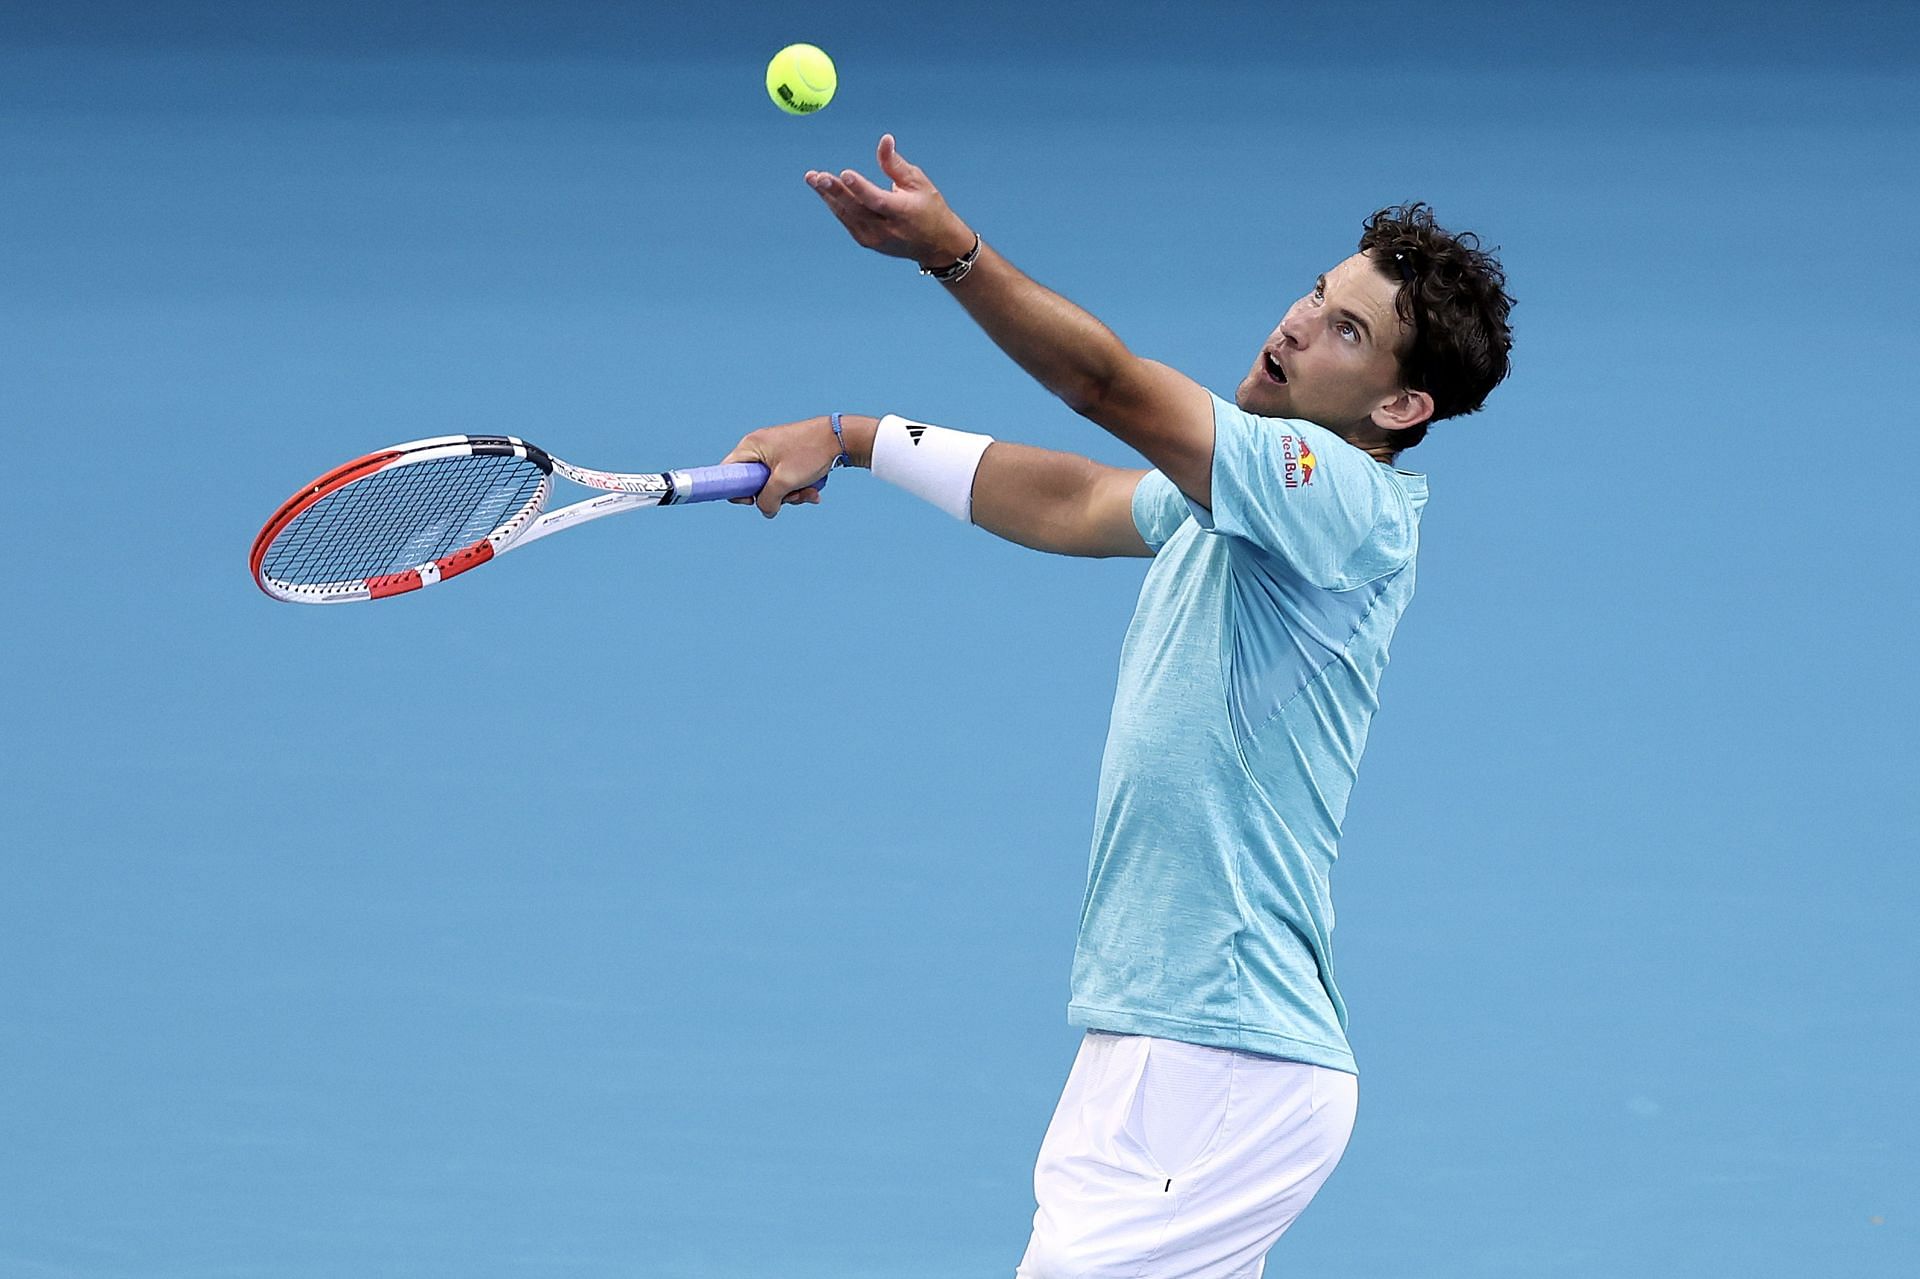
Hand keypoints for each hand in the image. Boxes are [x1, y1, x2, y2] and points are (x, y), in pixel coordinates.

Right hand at [721, 417, 840, 517]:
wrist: (840, 439)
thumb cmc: (810, 454)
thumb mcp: (784, 482)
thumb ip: (768, 501)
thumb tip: (767, 511)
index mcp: (750, 446)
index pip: (728, 473)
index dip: (737, 491)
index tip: (753, 500)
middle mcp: (758, 447)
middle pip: (753, 483)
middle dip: (774, 496)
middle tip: (790, 496)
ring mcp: (774, 452)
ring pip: (773, 485)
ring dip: (791, 494)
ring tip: (808, 491)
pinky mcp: (788, 457)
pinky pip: (785, 479)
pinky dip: (798, 487)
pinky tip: (814, 490)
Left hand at [805, 134, 977, 269]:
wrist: (935, 245)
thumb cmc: (928, 208)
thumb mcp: (918, 182)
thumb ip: (895, 163)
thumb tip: (884, 139)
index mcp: (903, 212)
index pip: (877, 201)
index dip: (860, 188)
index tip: (845, 173)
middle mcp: (886, 229)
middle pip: (856, 209)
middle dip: (835, 191)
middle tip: (817, 176)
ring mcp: (874, 238)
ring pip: (846, 215)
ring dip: (828, 196)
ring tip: (812, 178)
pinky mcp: (866, 241)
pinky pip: (847, 220)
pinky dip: (835, 204)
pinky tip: (823, 190)